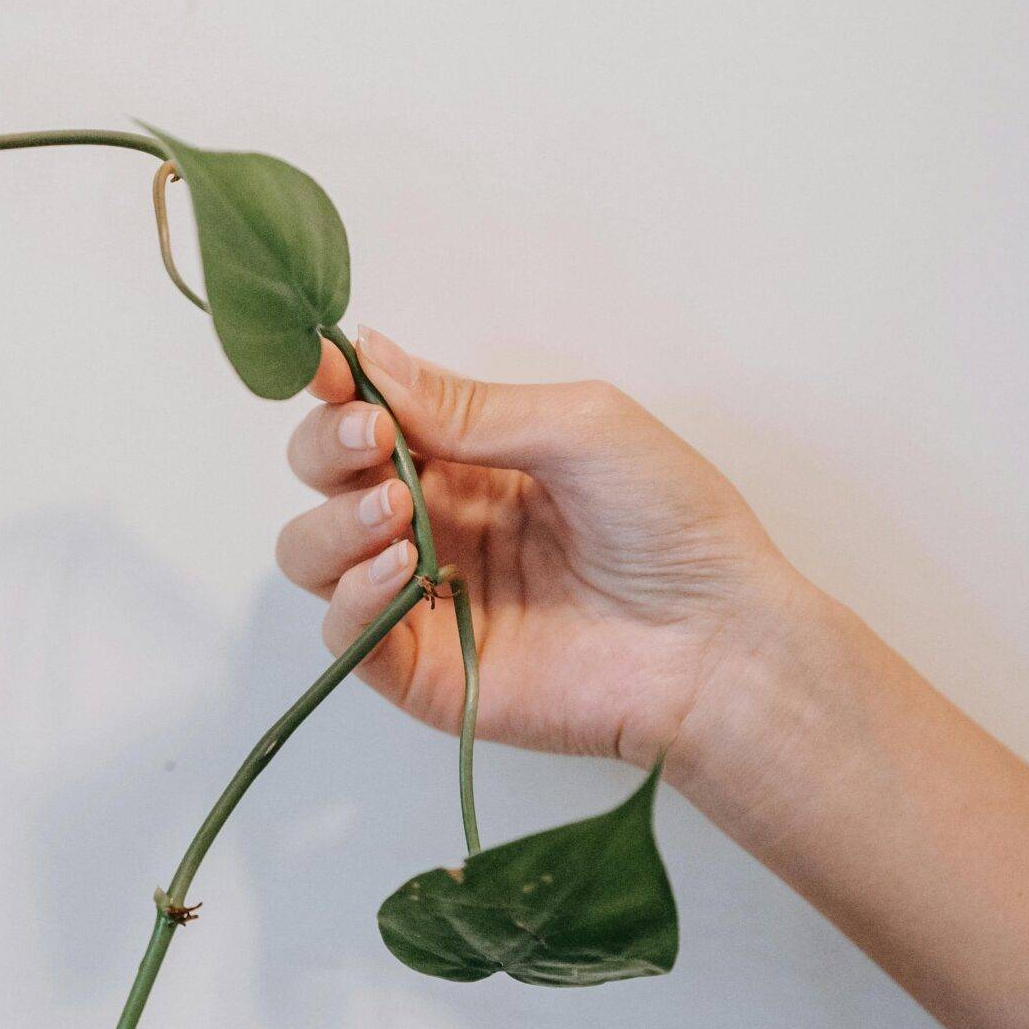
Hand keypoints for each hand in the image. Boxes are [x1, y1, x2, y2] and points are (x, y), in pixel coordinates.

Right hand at [277, 327, 794, 776]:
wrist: (717, 641)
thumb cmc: (674, 524)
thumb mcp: (580, 428)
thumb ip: (468, 406)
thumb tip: (369, 357)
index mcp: (470, 457)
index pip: (369, 414)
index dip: (337, 389)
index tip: (328, 370)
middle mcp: (434, 522)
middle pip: (324, 477)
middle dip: (327, 446)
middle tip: (374, 440)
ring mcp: (422, 598)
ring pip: (311, 553)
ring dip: (334, 520)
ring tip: (396, 510)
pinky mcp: (422, 671)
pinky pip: (343, 633)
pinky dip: (351, 594)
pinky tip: (402, 567)